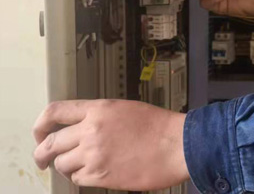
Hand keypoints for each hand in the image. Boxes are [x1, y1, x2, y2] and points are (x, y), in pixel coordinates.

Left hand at [32, 99, 188, 189]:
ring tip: (81, 166)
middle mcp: (92, 129)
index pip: (54, 112)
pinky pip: (77, 178)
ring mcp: (94, 153)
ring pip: (61, 164)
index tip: (40, 134)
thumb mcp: (126, 109)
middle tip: (44, 160)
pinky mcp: (100, 174)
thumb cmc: (160, 128)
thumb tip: (79, 129)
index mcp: (99, 109)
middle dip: (43, 154)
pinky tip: (96, 172)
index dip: (40, 125)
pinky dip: (82, 178)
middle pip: (49, 143)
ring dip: (67, 167)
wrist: (179, 145)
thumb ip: (99, 116)